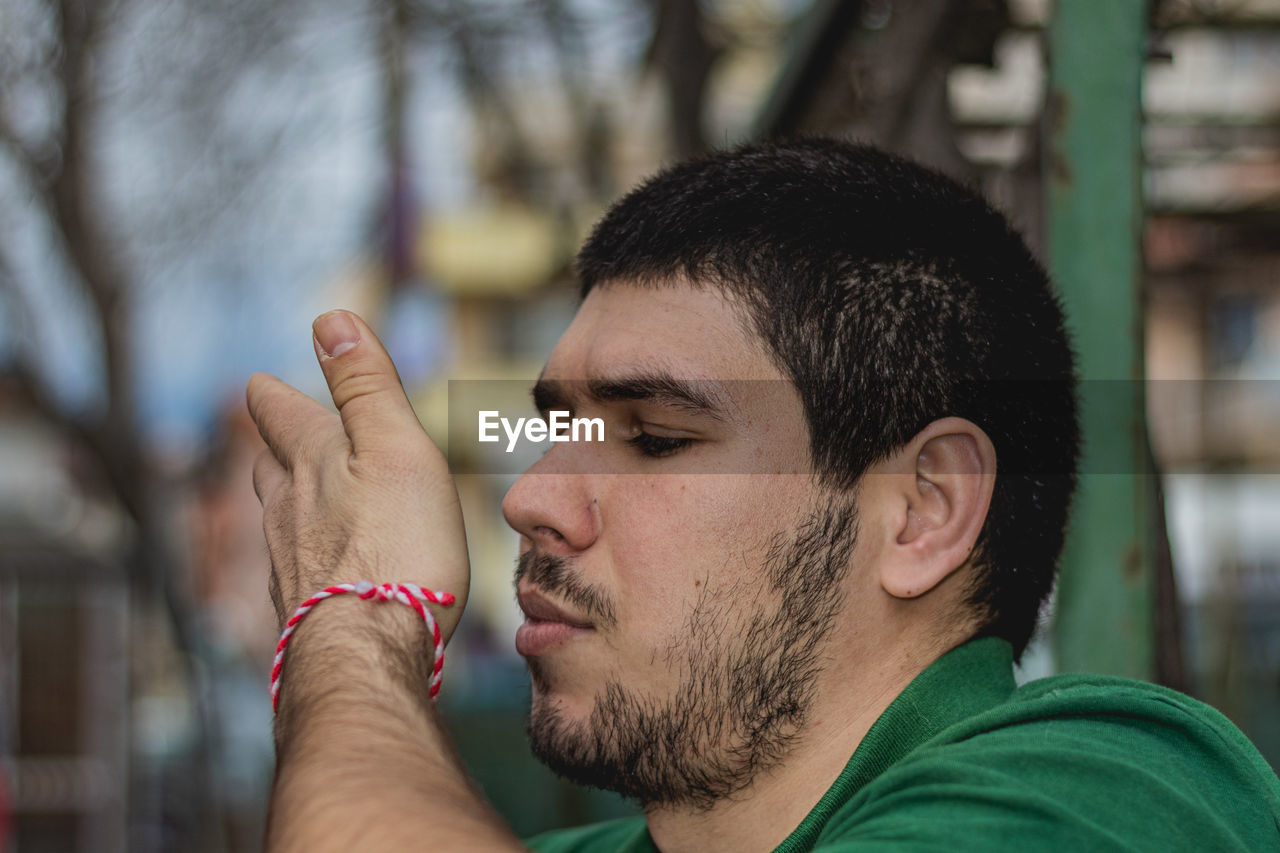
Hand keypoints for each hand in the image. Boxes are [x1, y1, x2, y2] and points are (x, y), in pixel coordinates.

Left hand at [246, 309, 468, 642]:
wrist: (367, 653)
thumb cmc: (396, 548)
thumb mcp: (396, 447)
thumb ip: (365, 386)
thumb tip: (329, 320)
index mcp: (312, 461)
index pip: (279, 414)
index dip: (273, 396)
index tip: (261, 383)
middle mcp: (286, 510)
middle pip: (269, 469)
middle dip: (275, 449)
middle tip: (277, 435)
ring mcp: (288, 564)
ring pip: (276, 522)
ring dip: (286, 505)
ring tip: (297, 500)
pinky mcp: (302, 614)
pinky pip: (296, 573)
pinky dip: (307, 560)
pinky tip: (320, 573)